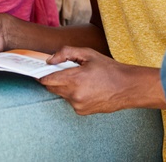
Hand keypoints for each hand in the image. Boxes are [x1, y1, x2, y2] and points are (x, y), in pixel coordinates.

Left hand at [39, 46, 164, 114]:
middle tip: (66, 70)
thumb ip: (66, 53)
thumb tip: (50, 60)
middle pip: (52, 87)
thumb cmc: (109, 69)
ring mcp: (77, 105)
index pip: (47, 80)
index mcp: (75, 79)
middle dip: (55, 78)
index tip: (38, 70)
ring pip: (61, 94)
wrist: (127, 87)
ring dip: (65, 86)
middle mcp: (74, 95)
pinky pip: (70, 101)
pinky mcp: (81, 111)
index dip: (41, 74)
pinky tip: (87, 88)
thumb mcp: (88, 54)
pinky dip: (73, 94)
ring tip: (82, 79)